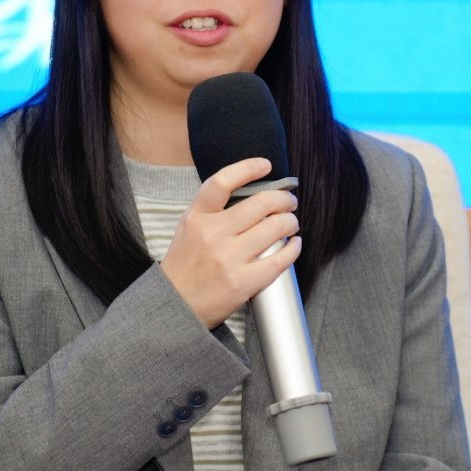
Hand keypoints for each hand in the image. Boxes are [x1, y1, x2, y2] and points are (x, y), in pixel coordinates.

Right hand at [161, 157, 300, 328]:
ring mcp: (229, 258)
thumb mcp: (189, 228)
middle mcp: (213, 234)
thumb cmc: (186, 265)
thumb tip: (254, 196)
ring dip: (290, 221)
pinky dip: (293, 248)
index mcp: (197, 217)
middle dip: (283, 199)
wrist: (176, 305)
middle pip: (261, 204)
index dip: (248, 168)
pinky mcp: (243, 282)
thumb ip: (214, 211)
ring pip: (275, 227)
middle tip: (289, 202)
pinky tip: (294, 244)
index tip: (265, 165)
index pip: (223, 182)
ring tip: (291, 223)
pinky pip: (279, 259)